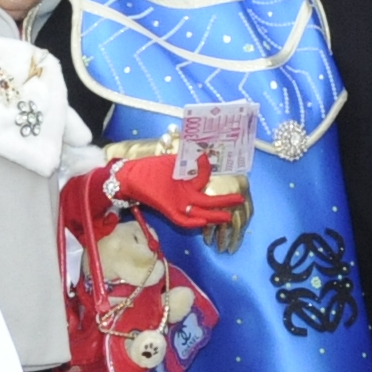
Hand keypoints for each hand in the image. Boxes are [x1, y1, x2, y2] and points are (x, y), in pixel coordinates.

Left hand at [107, 153, 247, 230]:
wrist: (130, 176)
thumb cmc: (149, 169)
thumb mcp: (171, 163)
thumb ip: (186, 161)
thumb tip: (200, 150)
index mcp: (186, 184)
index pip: (203, 180)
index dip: (206, 169)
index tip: (207, 157)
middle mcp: (184, 195)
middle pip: (208, 201)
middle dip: (224, 201)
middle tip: (240, 200)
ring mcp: (177, 203)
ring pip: (200, 212)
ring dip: (214, 215)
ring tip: (228, 216)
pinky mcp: (167, 209)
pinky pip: (182, 219)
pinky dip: (192, 221)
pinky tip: (202, 221)